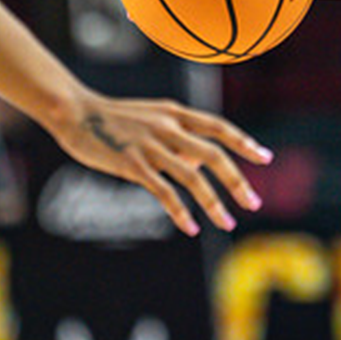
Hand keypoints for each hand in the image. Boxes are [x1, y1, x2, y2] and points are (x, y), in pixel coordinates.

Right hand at [47, 91, 272, 235]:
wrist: (74, 112)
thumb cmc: (113, 117)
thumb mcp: (153, 117)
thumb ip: (178, 135)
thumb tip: (201, 160)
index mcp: (176, 113)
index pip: (219, 127)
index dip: (244, 142)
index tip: (266, 158)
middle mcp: (169, 128)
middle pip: (214, 155)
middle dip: (237, 181)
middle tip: (254, 204)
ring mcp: (151, 146)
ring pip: (193, 177)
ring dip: (214, 203)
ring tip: (227, 223)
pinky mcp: (132, 164)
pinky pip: (164, 192)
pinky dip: (180, 212)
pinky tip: (190, 227)